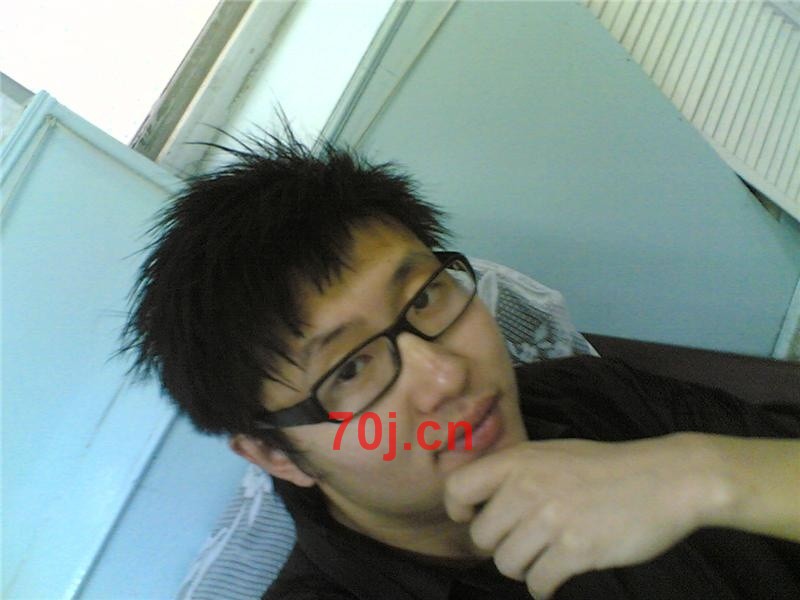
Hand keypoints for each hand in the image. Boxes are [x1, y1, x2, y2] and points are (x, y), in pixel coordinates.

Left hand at [444, 434, 719, 598]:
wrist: (665, 479)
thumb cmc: (609, 467)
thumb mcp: (554, 454)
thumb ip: (519, 473)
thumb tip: (486, 500)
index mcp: (519, 461)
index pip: (458, 488)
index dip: (461, 510)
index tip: (477, 518)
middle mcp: (527, 488)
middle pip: (481, 537)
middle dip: (500, 546)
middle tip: (523, 543)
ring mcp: (550, 519)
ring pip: (506, 564)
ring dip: (523, 568)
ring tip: (543, 559)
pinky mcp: (575, 550)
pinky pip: (538, 583)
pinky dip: (544, 587)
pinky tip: (556, 578)